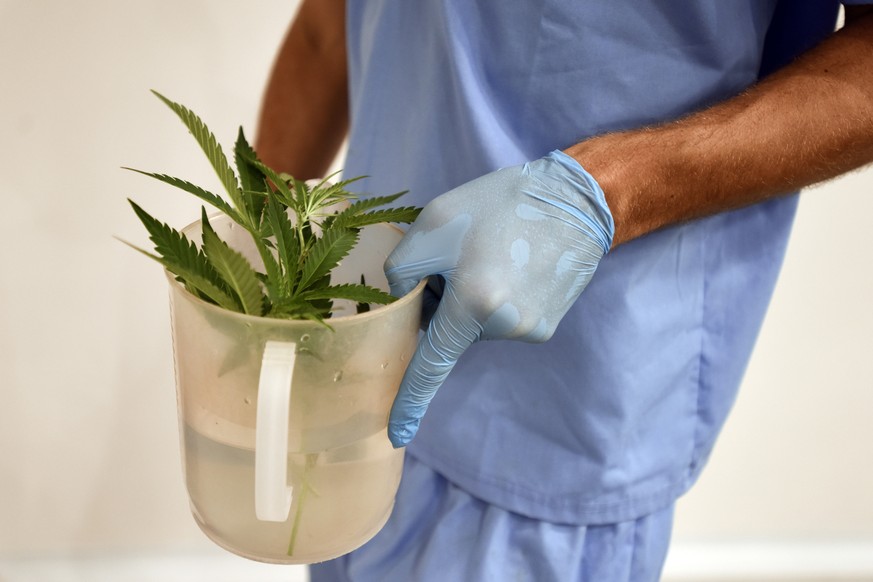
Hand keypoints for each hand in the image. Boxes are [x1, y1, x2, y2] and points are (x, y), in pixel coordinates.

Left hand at [384, 150, 613, 446]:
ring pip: (475, 326)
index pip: (430, 365)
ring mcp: (528, 332)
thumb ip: (402, 269)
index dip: (410, 402)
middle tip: (464, 255)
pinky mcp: (544, 328)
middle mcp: (503, 327)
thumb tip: (406, 306)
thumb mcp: (433, 222)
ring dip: (472, 298)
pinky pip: (500, 322)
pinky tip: (514, 266)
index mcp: (473, 302)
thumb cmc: (496, 205)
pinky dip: (496, 300)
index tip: (396, 437)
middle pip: (449, 330)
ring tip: (495, 255)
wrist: (574, 199)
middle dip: (442, 302)